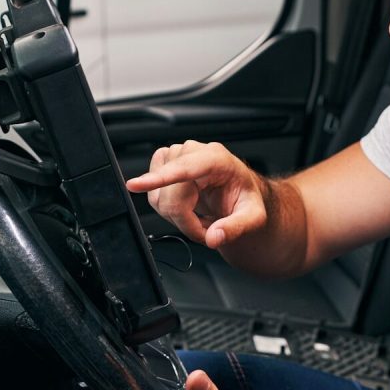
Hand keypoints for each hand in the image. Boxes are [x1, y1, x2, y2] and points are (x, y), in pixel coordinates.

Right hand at [126, 140, 266, 247]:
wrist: (238, 191)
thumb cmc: (245, 198)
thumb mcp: (254, 217)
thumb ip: (236, 228)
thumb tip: (214, 237)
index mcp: (217, 159)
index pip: (184, 168)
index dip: (160, 178)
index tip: (135, 185)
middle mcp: (194, 152)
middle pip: (171, 197)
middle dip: (187, 222)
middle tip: (208, 230)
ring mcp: (176, 156)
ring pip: (158, 198)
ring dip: (178, 217)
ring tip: (200, 216)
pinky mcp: (163, 164)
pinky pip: (154, 197)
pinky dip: (169, 211)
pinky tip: (188, 208)